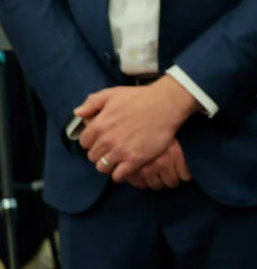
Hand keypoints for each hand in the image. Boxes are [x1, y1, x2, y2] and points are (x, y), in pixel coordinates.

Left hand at [76, 76, 199, 182]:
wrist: (166, 104)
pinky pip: (118, 175)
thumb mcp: (113, 93)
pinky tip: (127, 166)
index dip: (92, 141)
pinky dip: (120, 173)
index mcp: (99, 125)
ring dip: (108, 164)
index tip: (102, 139)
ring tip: (118, 159)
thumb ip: (92, 102)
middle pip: (93, 157)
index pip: (84, 143)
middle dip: (100, 153)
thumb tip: (78, 113)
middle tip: (112, 149)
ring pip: (103, 168)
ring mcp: (120, 151)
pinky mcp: (135, 160)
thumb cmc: (140, 97)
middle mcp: (107, 140)